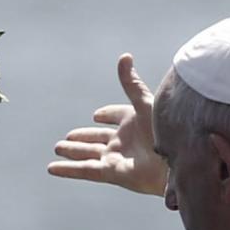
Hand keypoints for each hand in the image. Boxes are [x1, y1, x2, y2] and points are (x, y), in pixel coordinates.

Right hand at [45, 54, 167, 196]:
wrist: (177, 162)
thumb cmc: (166, 131)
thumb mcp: (145, 103)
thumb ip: (131, 84)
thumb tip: (124, 56)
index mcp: (135, 121)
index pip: (117, 116)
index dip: (108, 115)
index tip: (97, 115)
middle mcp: (125, 140)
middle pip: (98, 138)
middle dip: (83, 138)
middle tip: (67, 138)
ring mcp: (117, 157)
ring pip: (89, 154)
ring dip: (73, 152)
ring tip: (58, 148)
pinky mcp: (111, 172)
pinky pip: (85, 171)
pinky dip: (68, 170)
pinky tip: (52, 167)